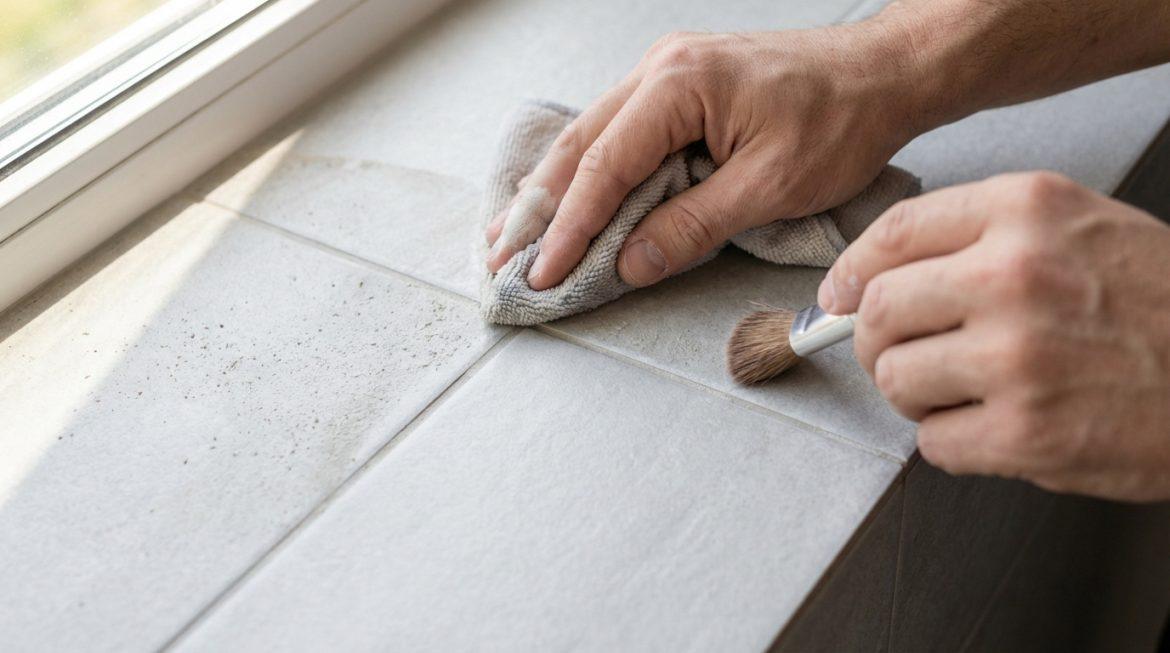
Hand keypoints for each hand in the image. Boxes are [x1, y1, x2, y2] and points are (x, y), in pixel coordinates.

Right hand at [484, 27, 917, 288]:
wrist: (884, 73)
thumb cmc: (841, 119)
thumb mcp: (770, 185)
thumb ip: (694, 224)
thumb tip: (629, 263)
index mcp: (679, 85)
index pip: (604, 167)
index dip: (567, 228)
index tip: (541, 273)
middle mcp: (661, 70)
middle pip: (579, 147)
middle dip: (536, 208)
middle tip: (501, 257)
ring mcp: (666, 74)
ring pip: (590, 137)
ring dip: (552, 190)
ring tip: (512, 233)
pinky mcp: (678, 89)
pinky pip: (617, 133)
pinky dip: (588, 174)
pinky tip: (565, 199)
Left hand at [821, 172, 1169, 501]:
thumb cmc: (1160, 304)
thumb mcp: (1080, 229)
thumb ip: (978, 239)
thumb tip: (866, 278)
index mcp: (1026, 210)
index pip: (892, 234)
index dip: (851, 272)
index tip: (838, 296)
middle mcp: (1015, 274)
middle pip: (877, 311)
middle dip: (876, 342)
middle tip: (902, 355)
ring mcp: (1018, 355)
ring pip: (896, 380)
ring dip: (917, 395)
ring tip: (966, 392)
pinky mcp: (1028, 432)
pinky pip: (934, 442)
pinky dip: (955, 442)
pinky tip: (999, 427)